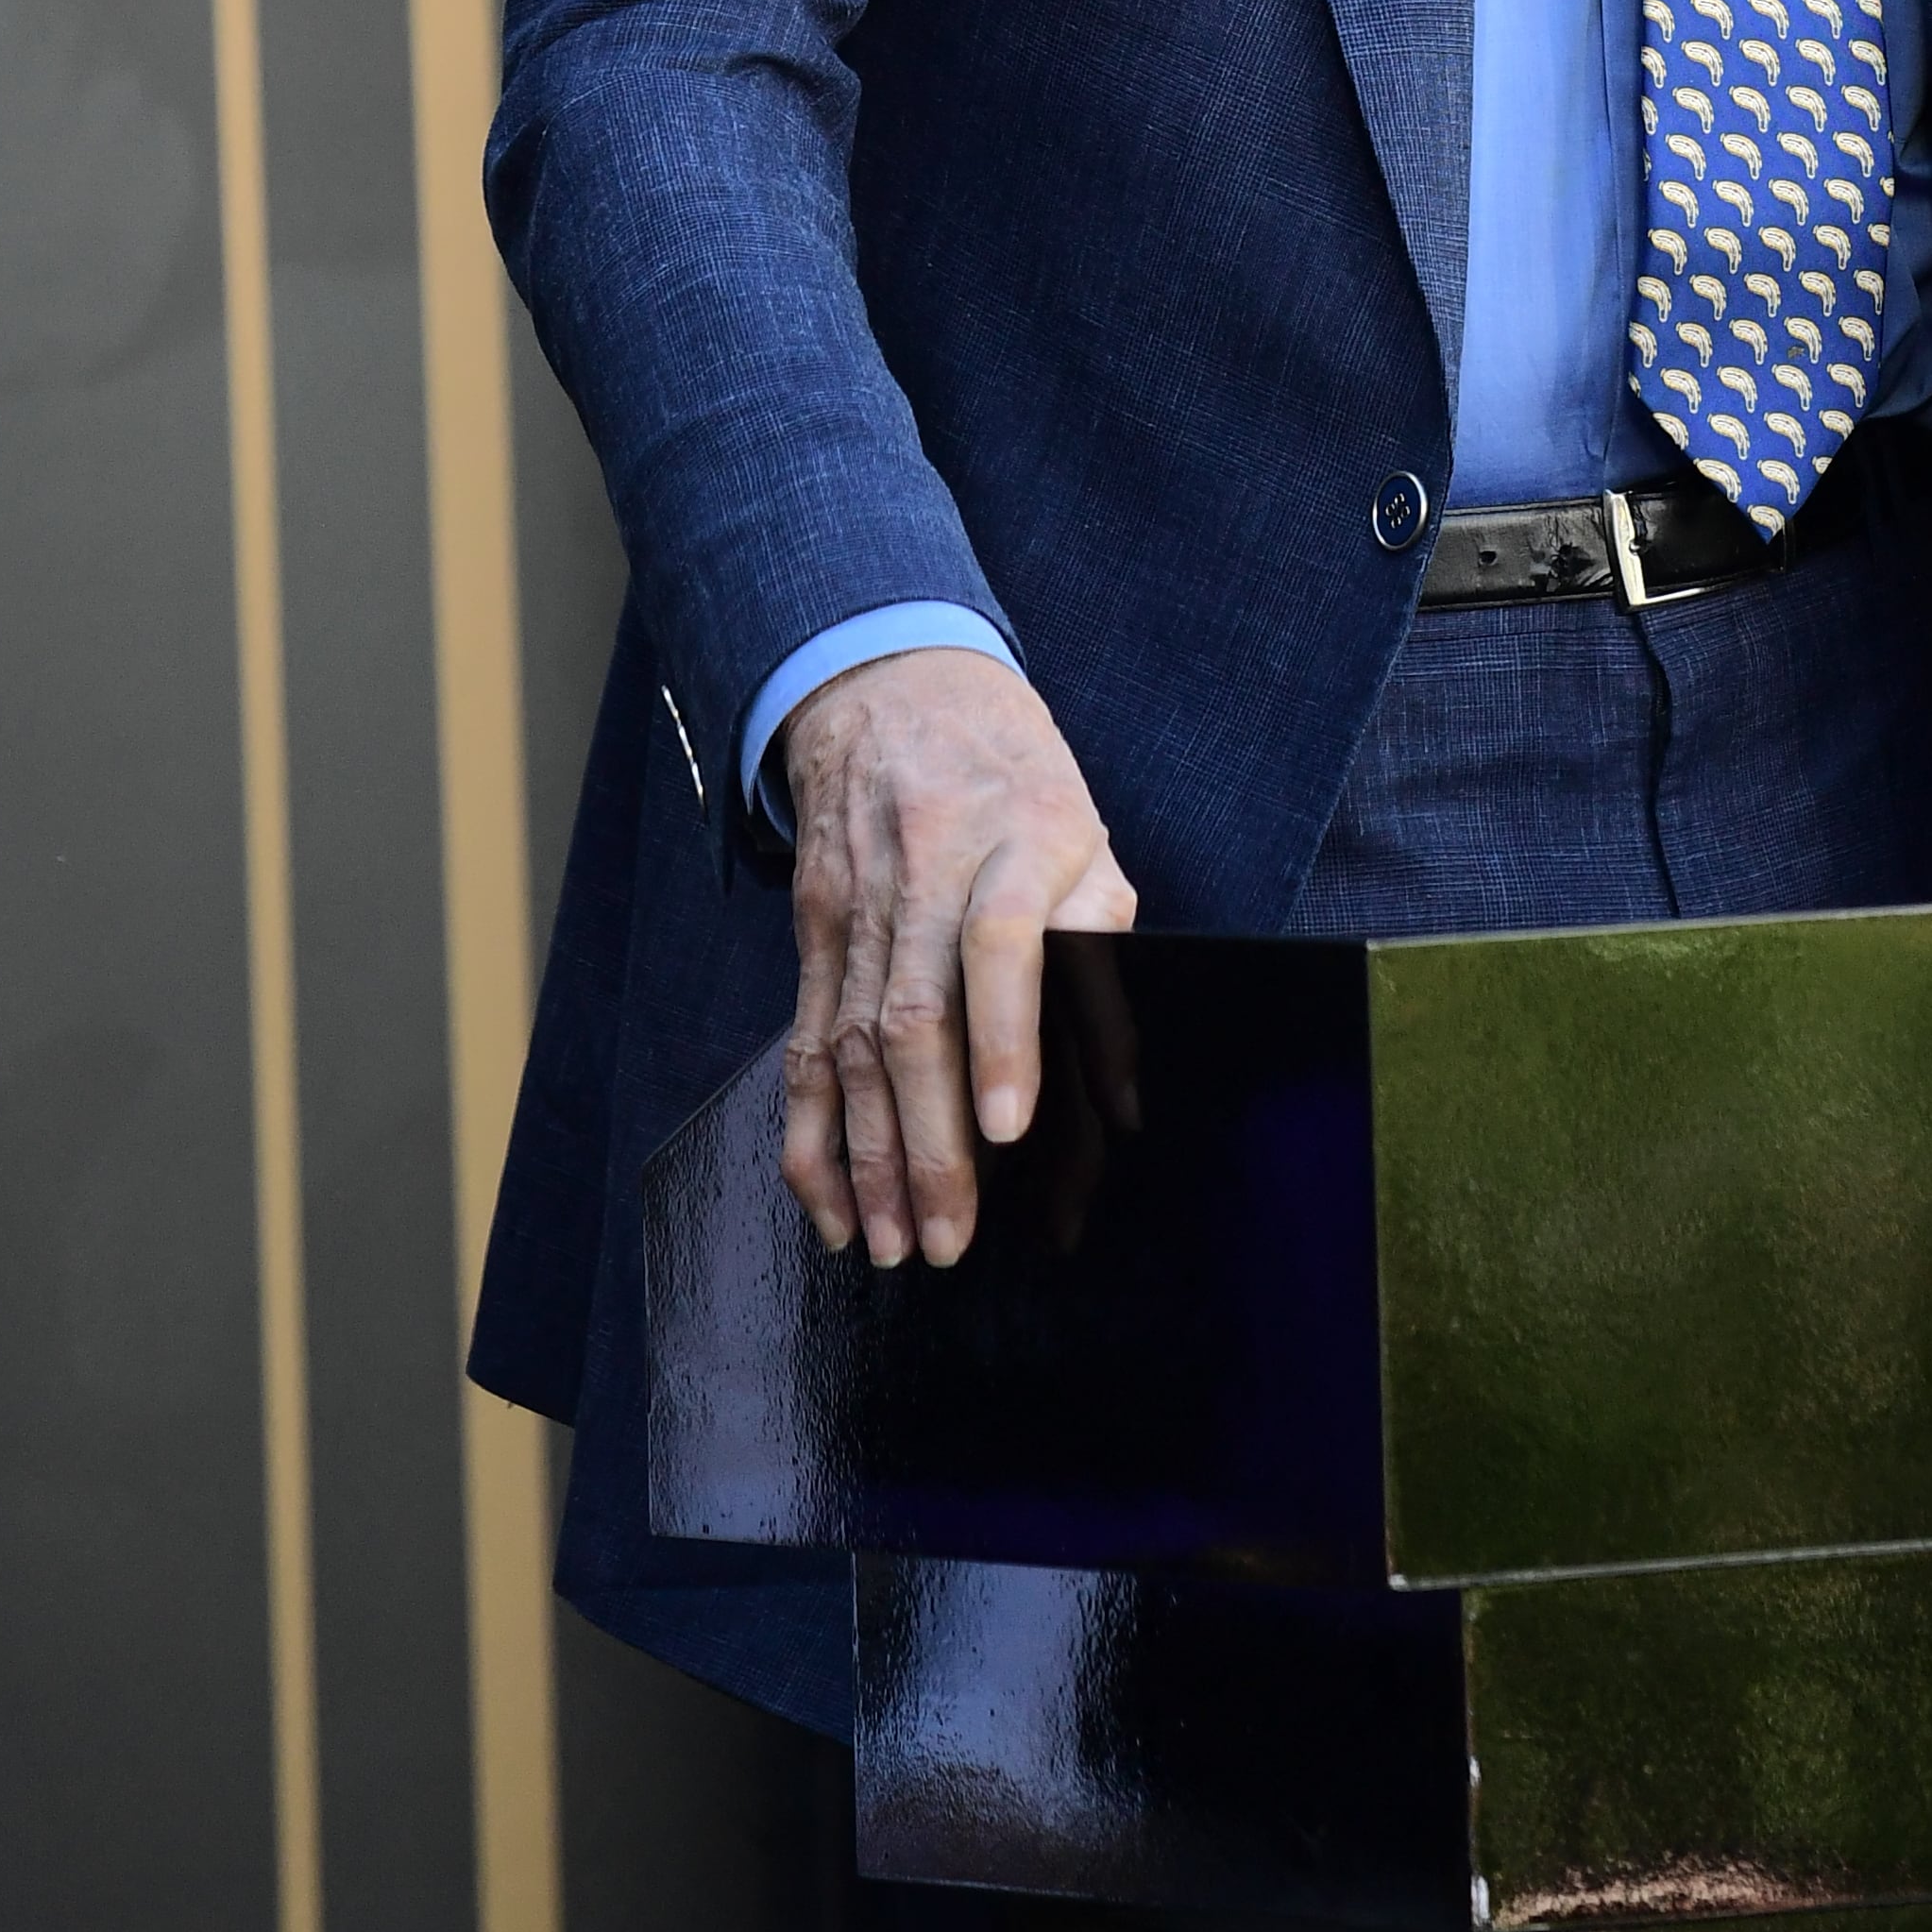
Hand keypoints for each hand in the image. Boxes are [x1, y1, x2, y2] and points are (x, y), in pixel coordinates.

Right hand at [779, 648, 1136, 1268]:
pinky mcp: (813, 930)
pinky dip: (810, 1130)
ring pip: (851, 1046)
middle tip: (945, 1240)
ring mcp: (859, 903)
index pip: (1000, 940)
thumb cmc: (1015, 779)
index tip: (1006, 1127)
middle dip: (926, 1142)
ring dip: (867, 1157)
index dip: (1003, 1036)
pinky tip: (826, 1200)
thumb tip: (1126, 1091)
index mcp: (1019, 838)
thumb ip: (1104, 947)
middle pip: (915, 1016)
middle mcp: (927, 873)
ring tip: (890, 1244)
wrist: (894, 687)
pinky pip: (805, 1042)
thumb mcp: (1087, 834)